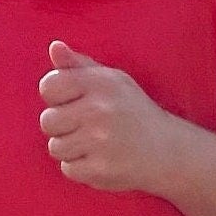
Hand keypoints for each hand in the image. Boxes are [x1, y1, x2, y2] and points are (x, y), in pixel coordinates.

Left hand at [37, 40, 177, 193]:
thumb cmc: (133, 112)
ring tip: (96, 145)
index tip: (73, 104)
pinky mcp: (101, 168)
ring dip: (71, 149)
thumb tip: (54, 47)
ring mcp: (100, 140)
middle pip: (48, 121)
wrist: (167, 150)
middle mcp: (99, 109)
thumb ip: (79, 65)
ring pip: (56, 147)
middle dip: (62, 127)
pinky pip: (68, 168)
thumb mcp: (112, 81)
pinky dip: (81, 168)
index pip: (49, 86)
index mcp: (100, 82)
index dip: (55, 98)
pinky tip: (101, 159)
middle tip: (87, 128)